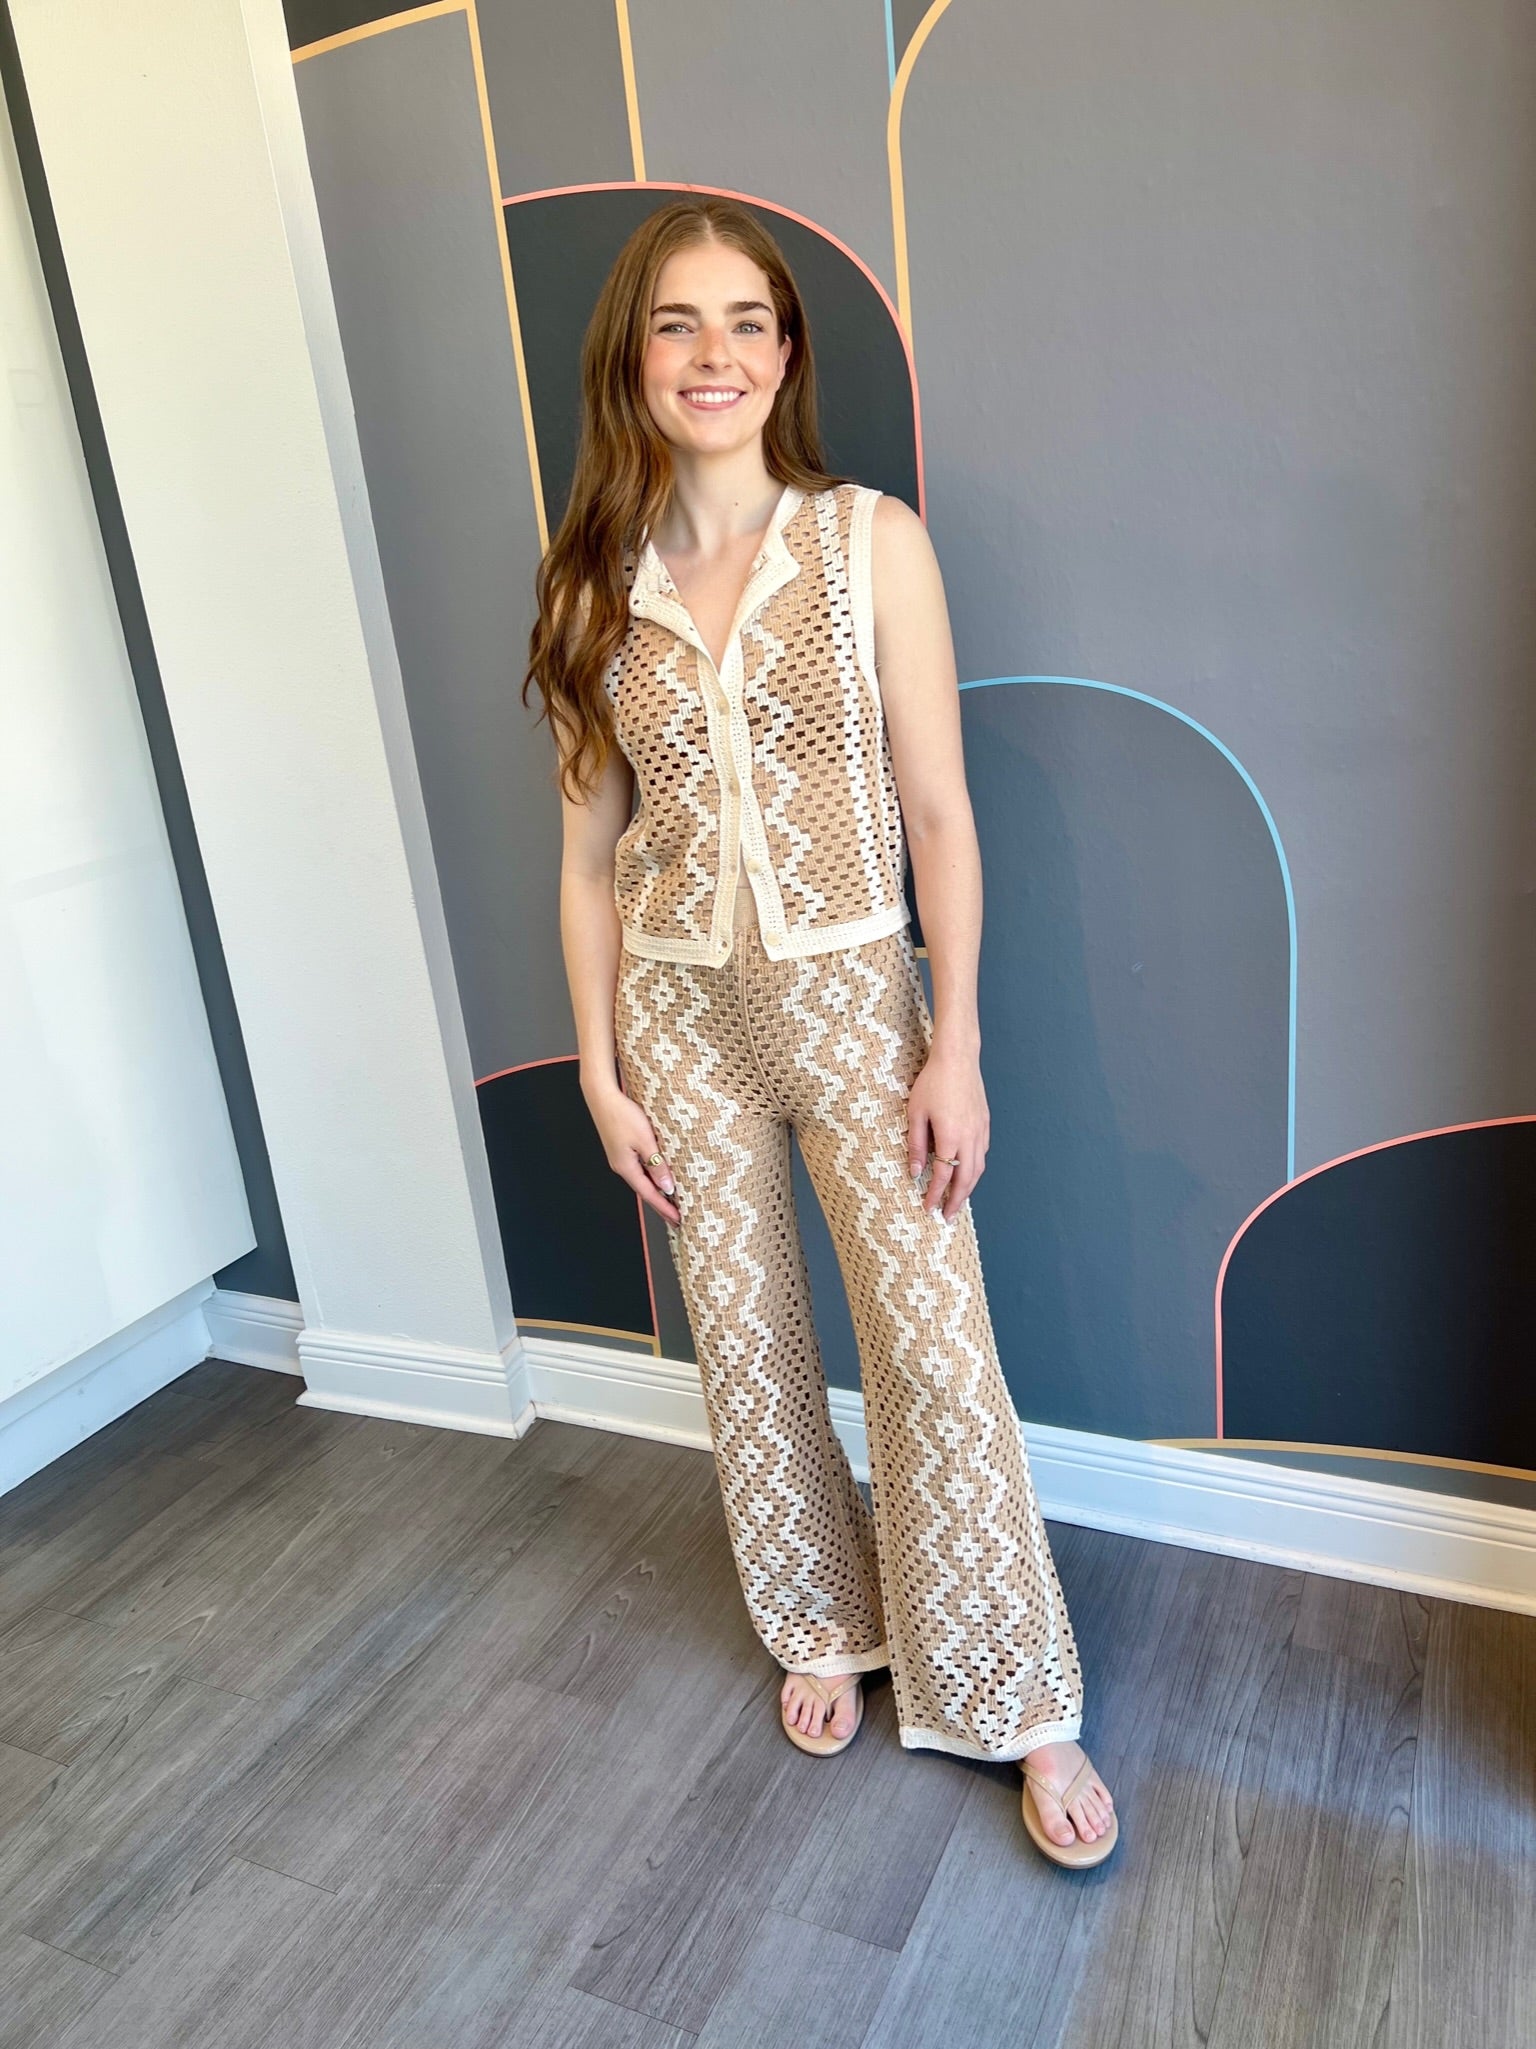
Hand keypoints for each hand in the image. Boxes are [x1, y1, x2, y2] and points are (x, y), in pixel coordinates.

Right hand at [584, 1079, 680, 1224]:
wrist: (602, 1096)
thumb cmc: (622, 1115)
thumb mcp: (645, 1141)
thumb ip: (657, 1165)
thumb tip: (667, 1187)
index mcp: (626, 1167)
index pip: (649, 1194)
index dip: (664, 1208)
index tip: (677, 1220)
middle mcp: (621, 1166)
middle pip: (645, 1191)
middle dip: (661, 1205)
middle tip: (676, 1217)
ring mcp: (620, 1158)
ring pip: (642, 1180)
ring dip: (656, 1191)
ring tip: (672, 1201)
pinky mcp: (621, 1149)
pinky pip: (639, 1169)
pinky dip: (651, 1177)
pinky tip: (658, 1177)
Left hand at [907, 1046, 989, 1219]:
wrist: (958, 1058)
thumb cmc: (933, 1083)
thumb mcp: (916, 1114)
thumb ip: (916, 1145)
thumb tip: (914, 1172)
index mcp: (950, 1137)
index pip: (942, 1176)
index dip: (935, 1195)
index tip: (928, 1208)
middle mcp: (969, 1138)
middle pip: (965, 1179)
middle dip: (956, 1201)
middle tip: (948, 1217)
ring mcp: (980, 1131)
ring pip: (977, 1169)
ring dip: (968, 1189)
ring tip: (958, 1202)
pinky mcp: (985, 1124)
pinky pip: (982, 1154)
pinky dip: (975, 1170)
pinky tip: (968, 1173)